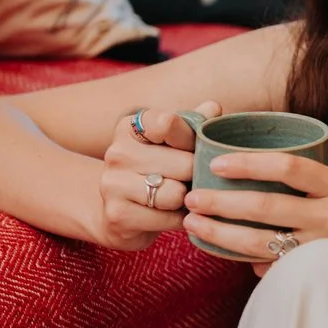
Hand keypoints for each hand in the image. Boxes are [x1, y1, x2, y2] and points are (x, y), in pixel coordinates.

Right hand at [97, 100, 221, 250]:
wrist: (119, 213)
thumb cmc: (154, 172)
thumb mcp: (171, 144)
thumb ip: (193, 124)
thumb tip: (214, 108)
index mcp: (130, 127)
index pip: (170, 123)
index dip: (192, 138)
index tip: (193, 149)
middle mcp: (117, 152)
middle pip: (184, 163)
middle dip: (195, 175)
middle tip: (191, 180)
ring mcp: (113, 184)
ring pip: (176, 193)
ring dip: (187, 200)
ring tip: (181, 198)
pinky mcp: (118, 215)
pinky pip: (169, 219)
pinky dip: (179, 220)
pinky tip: (171, 215)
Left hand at [182, 151, 327, 277]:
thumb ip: (315, 176)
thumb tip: (268, 161)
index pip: (290, 167)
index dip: (251, 162)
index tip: (218, 162)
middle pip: (267, 205)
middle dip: (223, 202)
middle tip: (192, 197)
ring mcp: (324, 249)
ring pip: (262, 242)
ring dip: (222, 233)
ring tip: (194, 224)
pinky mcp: (317, 275)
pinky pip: (274, 267)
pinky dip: (246, 260)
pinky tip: (222, 252)